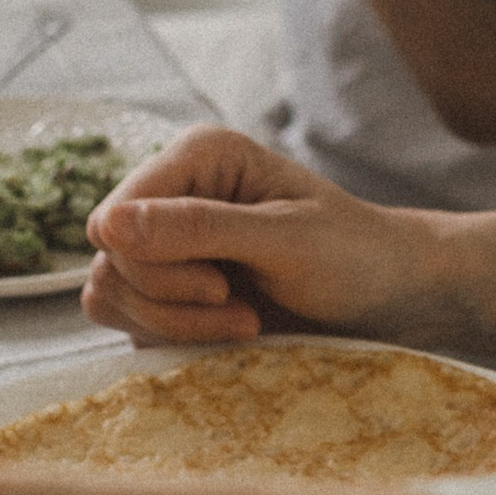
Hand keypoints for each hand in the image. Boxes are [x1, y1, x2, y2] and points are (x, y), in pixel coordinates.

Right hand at [82, 125, 461, 344]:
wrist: (391, 296)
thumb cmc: (353, 255)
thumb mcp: (282, 239)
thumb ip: (197, 229)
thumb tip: (104, 224)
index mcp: (196, 157)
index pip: (115, 216)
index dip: (155, 263)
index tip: (221, 285)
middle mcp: (172, 194)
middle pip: (111, 261)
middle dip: (172, 301)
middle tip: (240, 309)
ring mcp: (167, 244)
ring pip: (111, 294)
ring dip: (175, 324)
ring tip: (243, 322)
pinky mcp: (170, 290)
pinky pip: (129, 322)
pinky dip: (173, 337)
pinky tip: (231, 332)